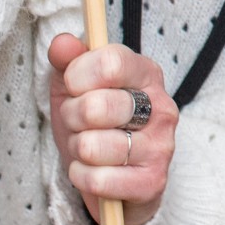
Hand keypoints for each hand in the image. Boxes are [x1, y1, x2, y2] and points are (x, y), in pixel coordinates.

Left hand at [46, 34, 175, 224]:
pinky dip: (82, 177)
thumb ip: (68, 60)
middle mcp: (162, 107)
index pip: (111, 63)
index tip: (73, 85)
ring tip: (88, 148)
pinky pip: (97, 179)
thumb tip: (62, 43)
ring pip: (92, 146)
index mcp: (147, 74)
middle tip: (79, 122)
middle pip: (97, 106)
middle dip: (72, 117)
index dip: (78, 76)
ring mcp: (162, 146)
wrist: (116, 177)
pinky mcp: (153, 182)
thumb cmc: (95, 125)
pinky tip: (92, 172)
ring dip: (77, 151)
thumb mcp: (76, 88)